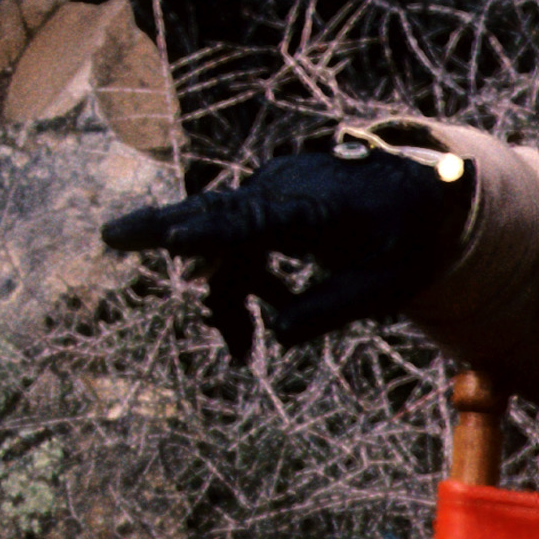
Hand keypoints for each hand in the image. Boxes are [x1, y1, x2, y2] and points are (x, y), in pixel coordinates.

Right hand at [98, 138, 471, 363]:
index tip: (171, 239)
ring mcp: (272, 193)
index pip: (251, 222)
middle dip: (159, 229)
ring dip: (224, 296)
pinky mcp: (270, 203)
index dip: (209, 234)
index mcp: (314, 210)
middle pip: (213, 212)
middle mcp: (283, 192)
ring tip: (240, 351)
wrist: (429, 187)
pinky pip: (238, 242)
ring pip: (224, 243)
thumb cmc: (410, 238)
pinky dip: (239, 282)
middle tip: (109, 236)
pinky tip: (253, 327)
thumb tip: (274, 333)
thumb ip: (328, 309)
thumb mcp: (383, 287)